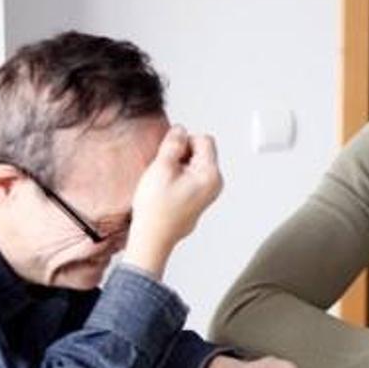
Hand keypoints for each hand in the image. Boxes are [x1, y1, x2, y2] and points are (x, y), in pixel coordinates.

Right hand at [123, 126, 222, 276]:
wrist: (153, 238)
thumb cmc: (157, 209)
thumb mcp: (162, 168)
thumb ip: (173, 144)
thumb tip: (181, 129)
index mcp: (210, 174)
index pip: (204, 140)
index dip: (184, 141)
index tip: (169, 154)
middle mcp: (215, 183)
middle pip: (200, 151)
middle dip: (181, 154)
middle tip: (164, 170)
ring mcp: (208, 192)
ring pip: (193, 164)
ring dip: (176, 166)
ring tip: (163, 182)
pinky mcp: (198, 198)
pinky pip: (189, 177)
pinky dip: (177, 177)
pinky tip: (165, 190)